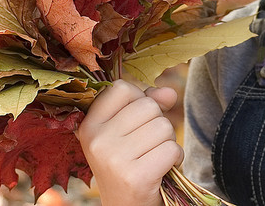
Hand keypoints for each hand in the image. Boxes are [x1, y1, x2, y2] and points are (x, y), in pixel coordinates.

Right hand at [77, 79, 182, 205]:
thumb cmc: (128, 164)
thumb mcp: (127, 131)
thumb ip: (146, 103)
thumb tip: (170, 92)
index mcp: (89, 125)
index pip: (122, 88)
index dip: (139, 100)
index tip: (135, 123)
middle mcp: (97, 141)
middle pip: (148, 106)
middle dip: (157, 123)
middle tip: (146, 147)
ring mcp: (114, 159)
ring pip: (163, 126)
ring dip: (168, 142)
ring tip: (153, 158)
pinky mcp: (135, 177)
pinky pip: (172, 149)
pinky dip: (175, 158)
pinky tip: (161, 170)